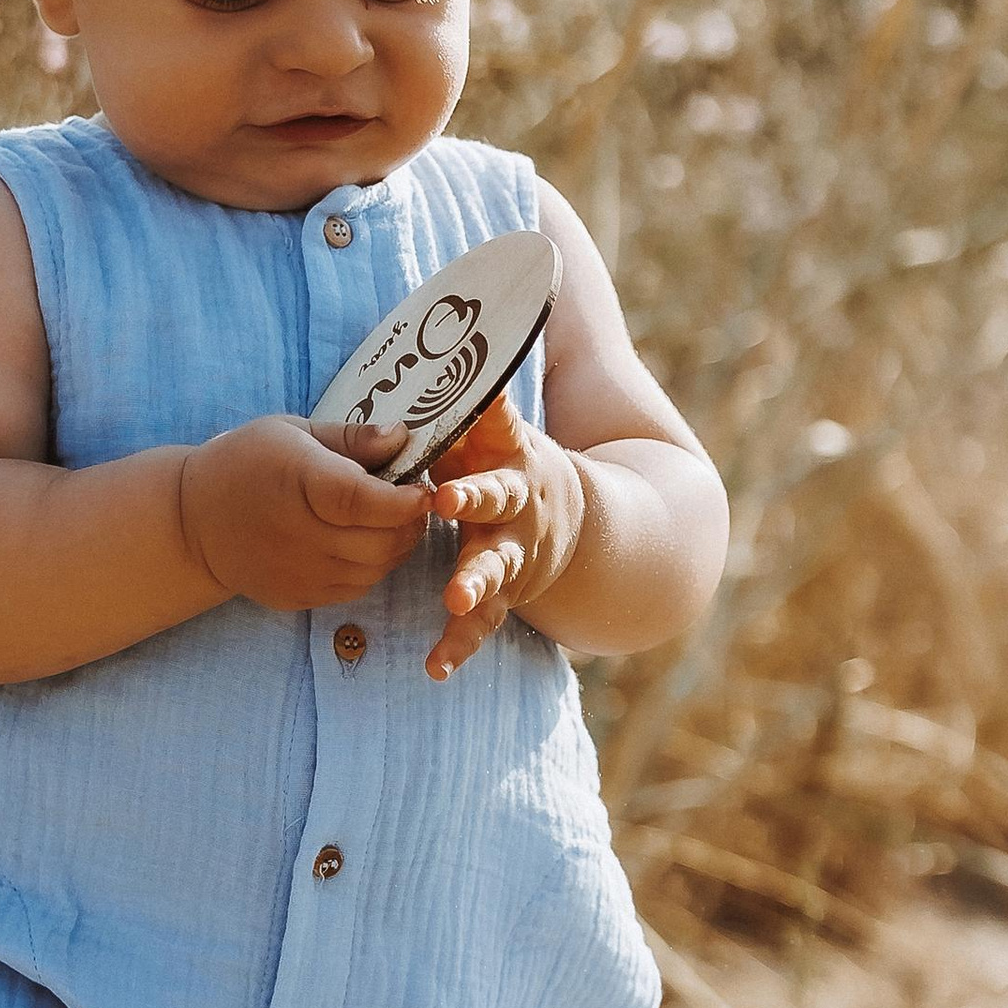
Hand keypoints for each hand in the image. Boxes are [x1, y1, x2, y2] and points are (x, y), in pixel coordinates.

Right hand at [178, 415, 434, 615]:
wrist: (193, 522)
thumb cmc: (245, 464)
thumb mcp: (292, 431)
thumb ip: (351, 438)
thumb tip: (403, 436)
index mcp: (298, 481)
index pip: (363, 500)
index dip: (404, 500)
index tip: (423, 489)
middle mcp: (299, 534)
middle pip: (380, 541)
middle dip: (411, 523)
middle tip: (413, 500)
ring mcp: (299, 572)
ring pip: (375, 569)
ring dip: (396, 546)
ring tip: (391, 520)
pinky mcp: (299, 596)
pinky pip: (356, 588)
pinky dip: (372, 567)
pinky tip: (363, 542)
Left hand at [421, 393, 588, 680]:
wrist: (574, 518)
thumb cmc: (508, 463)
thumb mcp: (498, 431)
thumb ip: (476, 403)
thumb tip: (468, 339)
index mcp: (510, 466)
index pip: (495, 450)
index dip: (477, 454)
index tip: (450, 468)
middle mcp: (517, 512)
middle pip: (496, 515)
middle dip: (472, 516)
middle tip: (447, 520)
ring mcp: (514, 556)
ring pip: (494, 573)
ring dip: (472, 589)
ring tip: (451, 604)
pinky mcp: (507, 595)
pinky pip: (483, 625)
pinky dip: (459, 647)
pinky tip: (433, 668)